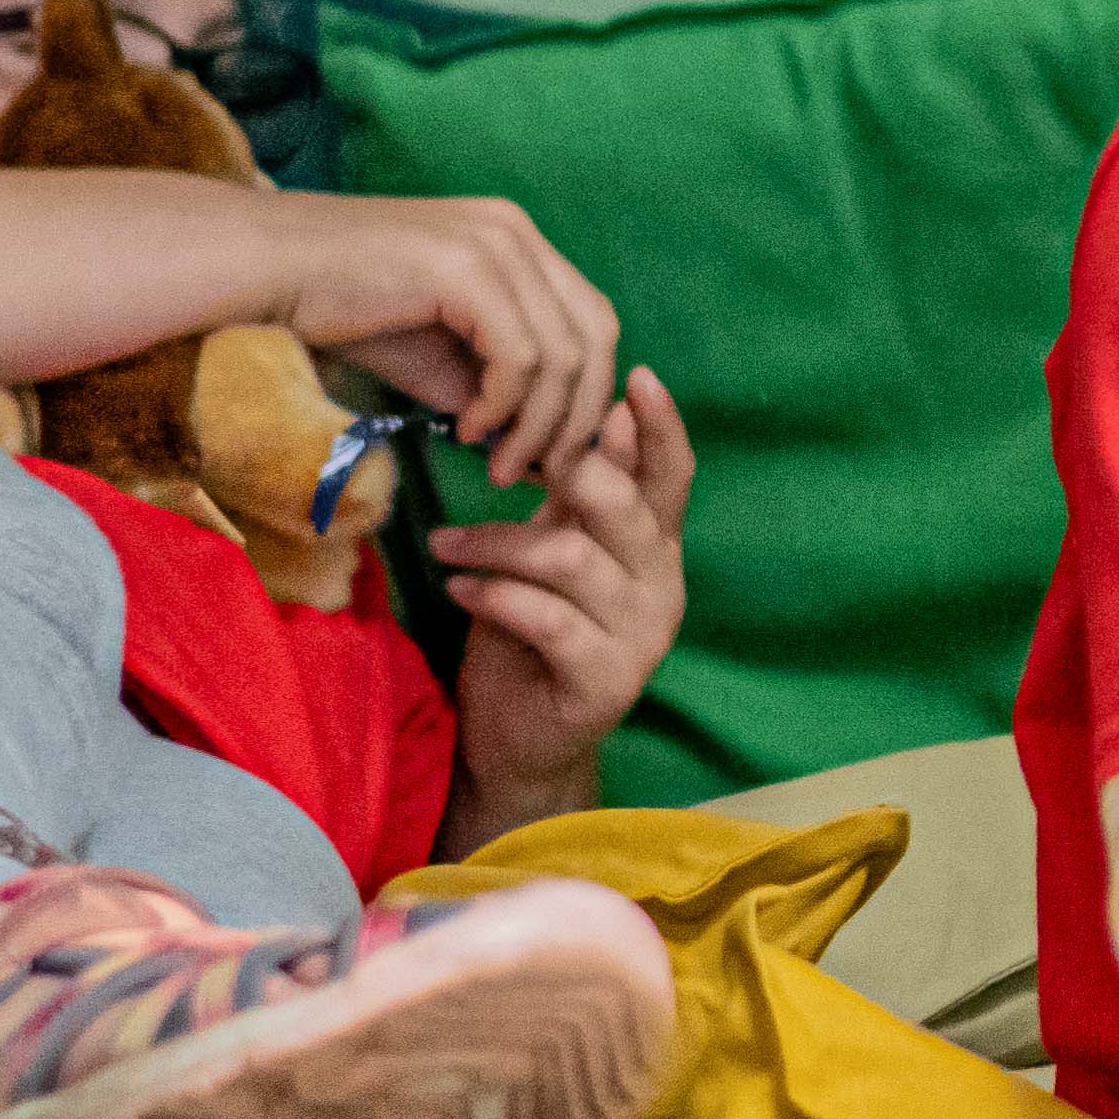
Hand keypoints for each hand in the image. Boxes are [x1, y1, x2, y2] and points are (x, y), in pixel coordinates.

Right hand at [269, 191, 630, 487]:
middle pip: (597, 337)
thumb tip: (550, 450)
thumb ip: (500, 390)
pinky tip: (468, 430)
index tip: (553, 452)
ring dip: (536, 425)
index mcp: (520, 242)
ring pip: (563, 354)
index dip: (589, 393)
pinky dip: (503, 406)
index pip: (594, 322)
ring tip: (498, 464)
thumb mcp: (443, 359)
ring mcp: (495, 244)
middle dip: (577, 417)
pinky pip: (519, 356)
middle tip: (541, 472)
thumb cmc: (347, 313)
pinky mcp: (465, 268)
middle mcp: (518, 232)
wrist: (267, 273)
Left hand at [434, 369, 690, 834]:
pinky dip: (495, 596)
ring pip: (570, 559)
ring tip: (445, 544)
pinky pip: (547, 619)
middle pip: (624, 508)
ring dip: (497, 543)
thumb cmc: (528, 635)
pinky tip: (460, 588)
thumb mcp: (552, 552)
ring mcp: (640, 638)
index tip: (636, 377)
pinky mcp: (605, 681)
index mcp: (654, 550)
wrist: (519, 741)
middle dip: (565, 477)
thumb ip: (578, 497)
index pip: (673, 478)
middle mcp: (661, 588)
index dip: (662, 428)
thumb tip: (600, 412)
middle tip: (506, 465)